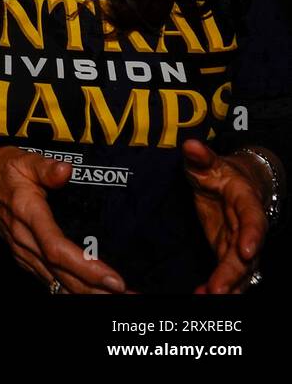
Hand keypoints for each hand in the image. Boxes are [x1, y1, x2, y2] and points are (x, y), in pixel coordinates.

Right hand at [0, 143, 129, 293]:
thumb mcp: (22, 159)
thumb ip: (45, 167)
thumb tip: (66, 170)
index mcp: (27, 214)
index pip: (57, 248)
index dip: (85, 267)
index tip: (113, 278)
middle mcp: (24, 239)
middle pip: (62, 274)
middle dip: (96, 289)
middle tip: (130, 297)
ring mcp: (22, 251)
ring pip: (56, 282)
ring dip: (87, 294)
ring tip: (119, 300)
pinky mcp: (24, 257)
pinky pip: (49, 281)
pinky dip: (71, 291)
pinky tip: (91, 295)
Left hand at [182, 139, 269, 293]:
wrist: (233, 183)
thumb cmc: (220, 172)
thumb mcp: (208, 162)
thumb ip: (200, 157)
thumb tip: (191, 145)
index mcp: (246, 203)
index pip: (252, 220)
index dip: (252, 236)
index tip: (246, 252)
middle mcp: (247, 228)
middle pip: (246, 255)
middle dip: (233, 274)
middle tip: (218, 291)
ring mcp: (238, 243)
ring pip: (239, 270)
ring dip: (226, 286)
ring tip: (206, 298)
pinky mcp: (227, 253)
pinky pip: (226, 274)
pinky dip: (217, 287)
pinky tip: (201, 296)